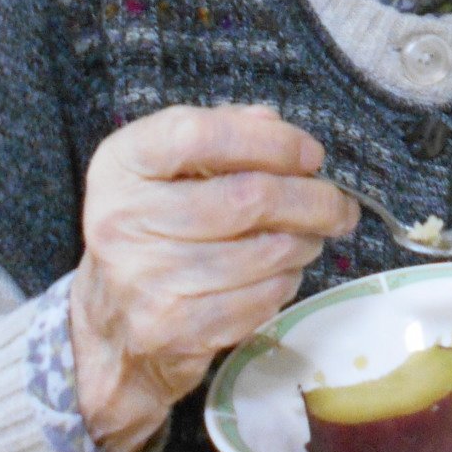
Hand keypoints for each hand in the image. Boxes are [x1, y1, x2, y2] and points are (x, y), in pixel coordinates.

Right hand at [70, 103, 358, 451]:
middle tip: (340, 204)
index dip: (269, 141)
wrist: (112, 324)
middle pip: (246, 198)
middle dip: (311, 199)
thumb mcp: (170, 167)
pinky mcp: (171, 329)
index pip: (200, 135)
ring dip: (304, 243)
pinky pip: (259, 299)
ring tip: (311, 237)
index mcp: (121, 165)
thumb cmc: (155, 227)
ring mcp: (144, 279)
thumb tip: (274, 123)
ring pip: (263, 253)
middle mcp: (122, 218)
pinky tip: (282, 272)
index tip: (310, 153)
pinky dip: (285, 282)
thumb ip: (221, 132)